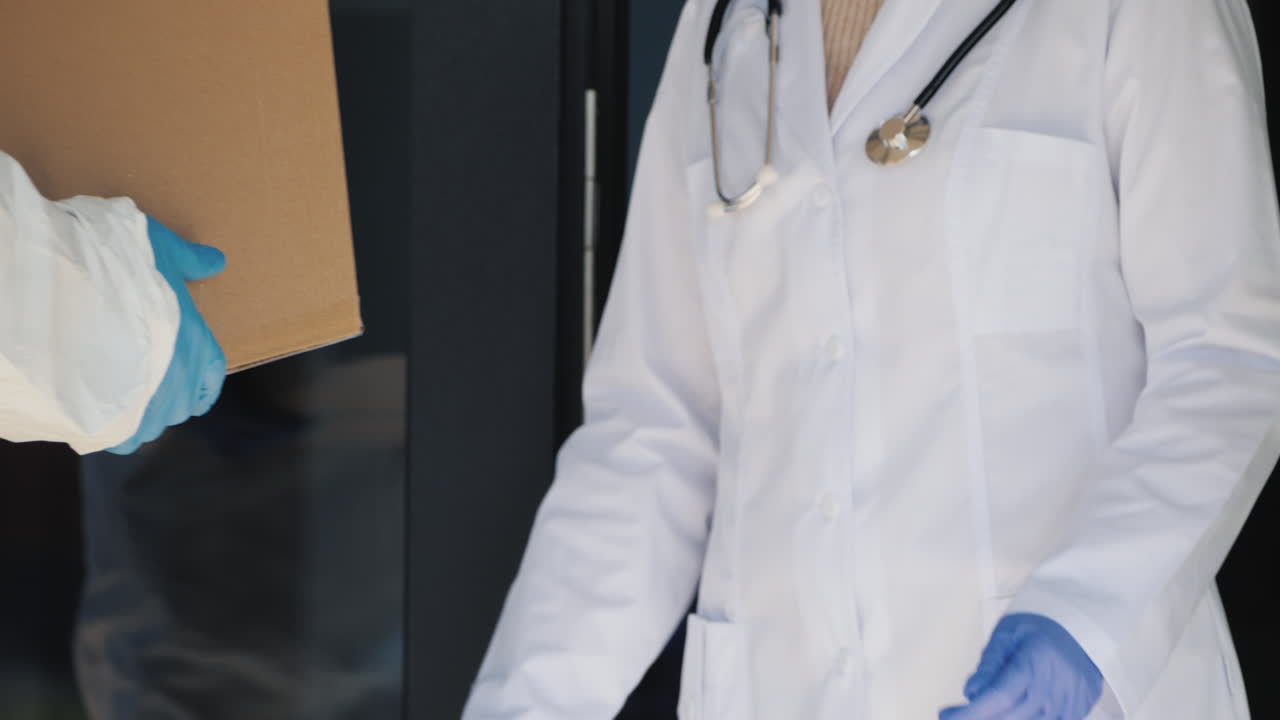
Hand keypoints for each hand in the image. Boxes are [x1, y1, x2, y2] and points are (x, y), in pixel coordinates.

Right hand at [107, 216, 226, 453]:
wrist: (76, 295)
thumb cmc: (126, 268)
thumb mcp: (164, 251)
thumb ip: (190, 261)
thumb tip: (217, 261)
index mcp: (198, 345)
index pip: (211, 378)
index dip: (202, 388)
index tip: (194, 396)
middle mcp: (181, 381)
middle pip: (179, 406)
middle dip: (163, 401)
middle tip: (140, 390)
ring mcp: (148, 406)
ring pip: (149, 426)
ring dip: (136, 419)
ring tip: (114, 405)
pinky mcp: (114, 421)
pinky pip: (118, 440)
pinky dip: (109, 434)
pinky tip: (94, 421)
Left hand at [939, 613, 1102, 719]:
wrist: (1082, 627)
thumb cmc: (1039, 626)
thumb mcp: (1007, 634)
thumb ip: (989, 664)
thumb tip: (971, 694)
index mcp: (1035, 662)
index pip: (999, 696)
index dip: (972, 713)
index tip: (947, 717)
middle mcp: (1055, 687)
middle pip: (1012, 716)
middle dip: (981, 718)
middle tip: (959, 713)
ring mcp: (1071, 702)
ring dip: (1002, 719)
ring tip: (985, 709)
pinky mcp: (1077, 710)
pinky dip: (1024, 718)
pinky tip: (1011, 711)